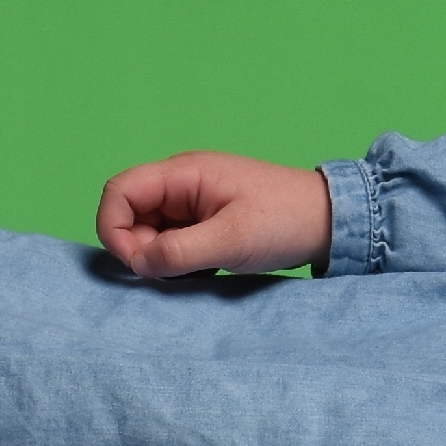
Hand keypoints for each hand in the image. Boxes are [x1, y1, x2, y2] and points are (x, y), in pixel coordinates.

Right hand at [95, 151, 335, 277]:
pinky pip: (173, 240)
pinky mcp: (205, 221)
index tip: (138, 264)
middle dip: (140, 247)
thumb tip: (138, 264)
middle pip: (130, 213)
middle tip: (173, 272)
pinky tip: (205, 269)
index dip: (114, 229)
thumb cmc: (286, 220)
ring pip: (150, 231)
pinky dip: (178, 259)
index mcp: (182, 173)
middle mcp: (181, 183)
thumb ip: (179, 252)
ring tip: (197, 269)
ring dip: (161, 256)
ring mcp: (192, 202)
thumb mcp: (231, 240)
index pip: (119, 191)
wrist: (331, 221)